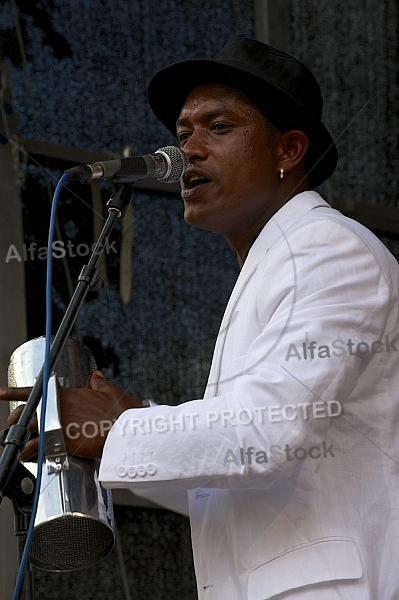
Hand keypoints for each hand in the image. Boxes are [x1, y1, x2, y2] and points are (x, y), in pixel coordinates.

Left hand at [0, 371, 141, 459]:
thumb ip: (99, 383)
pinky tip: (26, 457)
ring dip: (22, 437)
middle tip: (16, 425)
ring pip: (29, 429)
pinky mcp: (60, 440)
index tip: (0, 393)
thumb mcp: (109, 392)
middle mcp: (58, 407)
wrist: (125, 431)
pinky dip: (29, 453)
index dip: (14, 392)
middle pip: (27, 412)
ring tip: (19, 444)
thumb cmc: (120, 412)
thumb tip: (96, 375)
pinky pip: (36, 447)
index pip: (35, 390)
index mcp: (68, 394)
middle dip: (19, 418)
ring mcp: (57, 424)